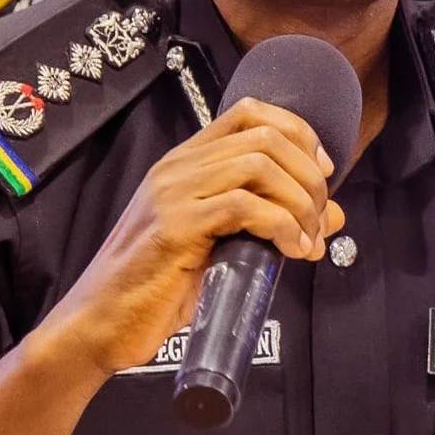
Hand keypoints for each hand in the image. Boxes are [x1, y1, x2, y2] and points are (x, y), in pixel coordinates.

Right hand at [30, 97, 345, 381]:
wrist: (101, 323)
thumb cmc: (158, 289)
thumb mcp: (224, 248)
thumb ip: (272, 224)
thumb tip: (334, 216)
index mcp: (185, 163)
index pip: (249, 112)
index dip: (298, 134)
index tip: (322, 172)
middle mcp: (178, 167)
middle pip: (264, 137)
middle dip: (308, 176)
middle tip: (320, 219)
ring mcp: (173, 193)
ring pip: (259, 165)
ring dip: (299, 202)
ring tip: (307, 239)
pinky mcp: (175, 227)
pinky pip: (244, 206)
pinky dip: (282, 225)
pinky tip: (291, 250)